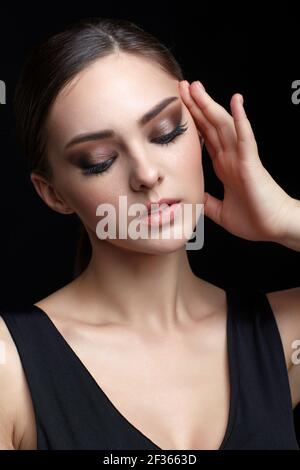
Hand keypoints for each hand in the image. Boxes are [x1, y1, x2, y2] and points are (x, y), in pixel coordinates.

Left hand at [179, 80, 293, 242]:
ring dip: (210, 105)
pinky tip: (236, 101)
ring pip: (224, 125)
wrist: (275, 228)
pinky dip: (241, 119)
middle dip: (196, 105)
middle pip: (210, 125)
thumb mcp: (219, 211)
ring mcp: (242, 157)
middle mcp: (231, 157)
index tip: (178, 105)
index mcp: (224, 166)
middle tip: (181, 86)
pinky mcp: (251, 163)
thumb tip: (192, 196)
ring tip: (196, 87)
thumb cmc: (254, 219)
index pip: (205, 137)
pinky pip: (245, 137)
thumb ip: (206, 201)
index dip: (192, 121)